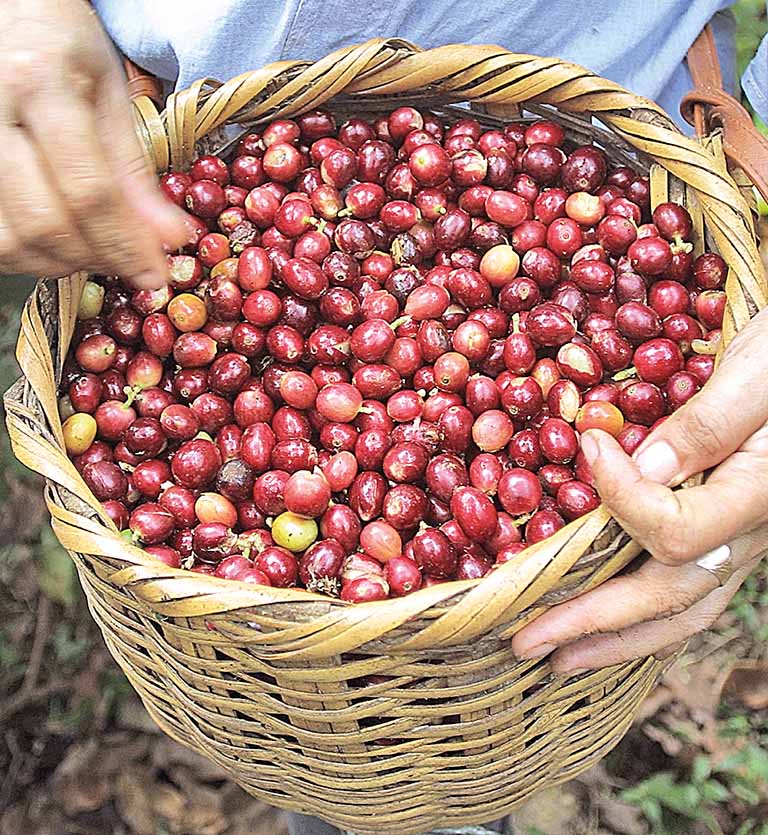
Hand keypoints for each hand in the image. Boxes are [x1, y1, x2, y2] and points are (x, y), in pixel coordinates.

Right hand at [0, 0, 188, 286]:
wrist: (7, 11)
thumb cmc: (63, 45)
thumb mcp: (112, 92)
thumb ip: (136, 171)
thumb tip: (171, 240)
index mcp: (39, 83)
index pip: (89, 191)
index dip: (127, 245)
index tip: (157, 274)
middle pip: (44, 223)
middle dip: (97, 257)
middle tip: (130, 262)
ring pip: (9, 240)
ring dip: (61, 262)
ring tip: (95, 246)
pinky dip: (29, 254)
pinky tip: (58, 239)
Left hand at [512, 307, 767, 671]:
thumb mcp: (757, 372)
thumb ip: (708, 423)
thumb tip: (644, 468)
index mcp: (757, 493)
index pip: (675, 529)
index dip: (623, 498)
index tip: (590, 443)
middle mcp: (750, 532)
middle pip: (669, 596)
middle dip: (592, 621)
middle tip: (525, 639)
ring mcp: (740, 542)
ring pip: (680, 610)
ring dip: (614, 639)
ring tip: (557, 658)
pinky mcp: (727, 535)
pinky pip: (685, 591)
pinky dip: (641, 617)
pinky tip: (604, 626)